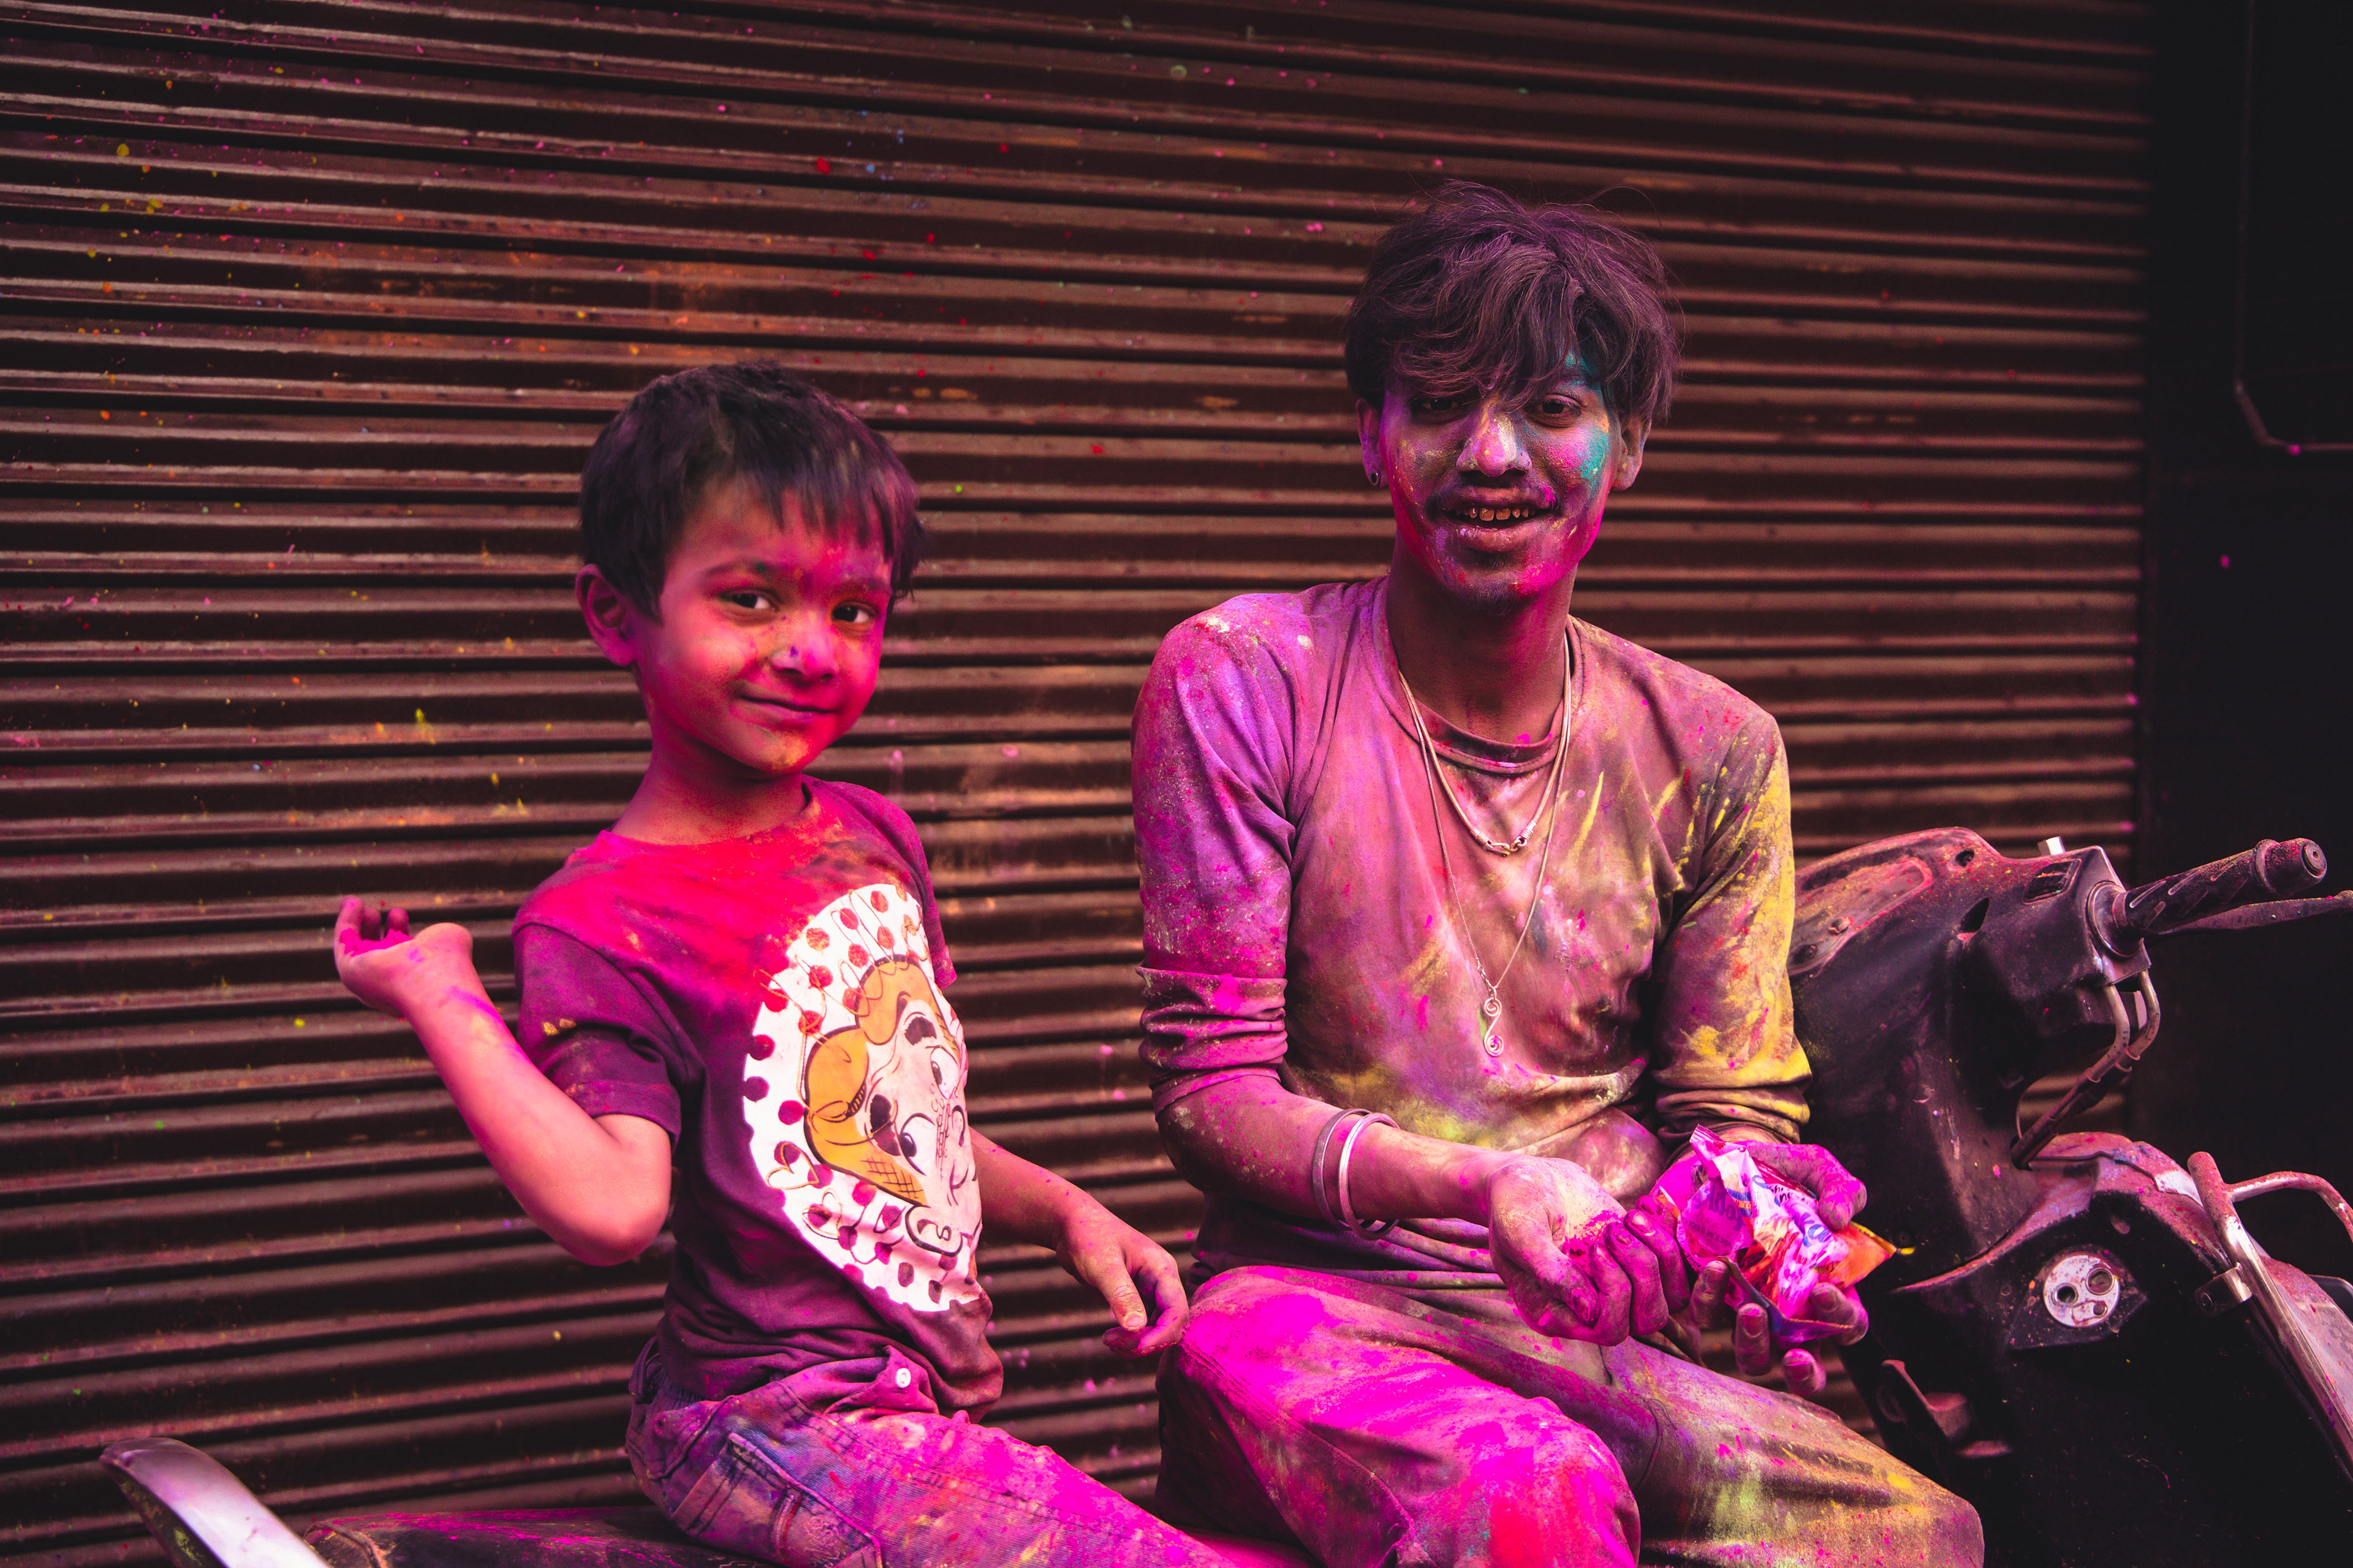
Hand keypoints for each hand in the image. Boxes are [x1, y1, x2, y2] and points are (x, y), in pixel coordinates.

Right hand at [334, 896, 491, 1022]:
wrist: (432, 981)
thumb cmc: (447, 961)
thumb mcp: (451, 940)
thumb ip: (443, 936)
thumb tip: (439, 933)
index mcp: (412, 980)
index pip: (398, 957)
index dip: (396, 933)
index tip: (398, 914)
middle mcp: (389, 984)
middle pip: (373, 955)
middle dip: (373, 931)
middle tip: (374, 912)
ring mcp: (369, 980)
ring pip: (355, 949)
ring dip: (356, 925)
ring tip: (358, 903)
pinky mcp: (350, 972)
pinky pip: (343, 943)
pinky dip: (345, 921)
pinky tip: (351, 902)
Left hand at [1052, 1198, 1189, 1357]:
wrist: (1071, 1225)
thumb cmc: (1089, 1237)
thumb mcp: (1104, 1266)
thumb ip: (1122, 1295)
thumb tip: (1137, 1327)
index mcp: (1162, 1269)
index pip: (1177, 1311)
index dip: (1161, 1334)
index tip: (1135, 1346)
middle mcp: (1160, 1282)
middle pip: (1168, 1324)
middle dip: (1145, 1341)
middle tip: (1113, 1342)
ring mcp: (1147, 1291)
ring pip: (1155, 1328)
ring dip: (1136, 1342)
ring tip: (1108, 1341)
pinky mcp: (1133, 1298)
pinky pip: (1141, 1326)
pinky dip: (1129, 1337)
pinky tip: (1110, 1337)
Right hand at [1486, 1156, 1686, 1343]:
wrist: (1527, 1178)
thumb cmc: (1513, 1204)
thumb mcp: (1520, 1232)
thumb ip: (1549, 1272)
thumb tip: (1588, 1312)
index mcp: (1558, 1314)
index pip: (1610, 1328)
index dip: (1616, 1290)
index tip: (1595, 1246)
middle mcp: (1592, 1309)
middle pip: (1648, 1318)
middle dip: (1642, 1270)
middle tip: (1612, 1230)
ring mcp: (1618, 1286)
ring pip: (1671, 1297)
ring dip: (1660, 1254)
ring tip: (1628, 1218)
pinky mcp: (1636, 1260)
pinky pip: (1678, 1269)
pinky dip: (1670, 1237)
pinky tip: (1643, 1206)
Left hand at [1669, 1138, 1870, 1398]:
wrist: (1729, 1160)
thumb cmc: (1786, 1174)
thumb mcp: (1820, 1171)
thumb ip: (1842, 1189)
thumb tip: (1839, 1217)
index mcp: (1828, 1288)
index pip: (1848, 1325)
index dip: (1842, 1319)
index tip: (1824, 1293)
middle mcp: (1791, 1310)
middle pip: (1805, 1366)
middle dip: (1804, 1372)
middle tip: (1796, 1353)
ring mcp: (1750, 1305)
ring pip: (1755, 1355)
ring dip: (1753, 1344)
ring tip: (1750, 1310)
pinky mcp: (1712, 1292)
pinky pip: (1707, 1314)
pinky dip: (1709, 1299)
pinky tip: (1714, 1269)